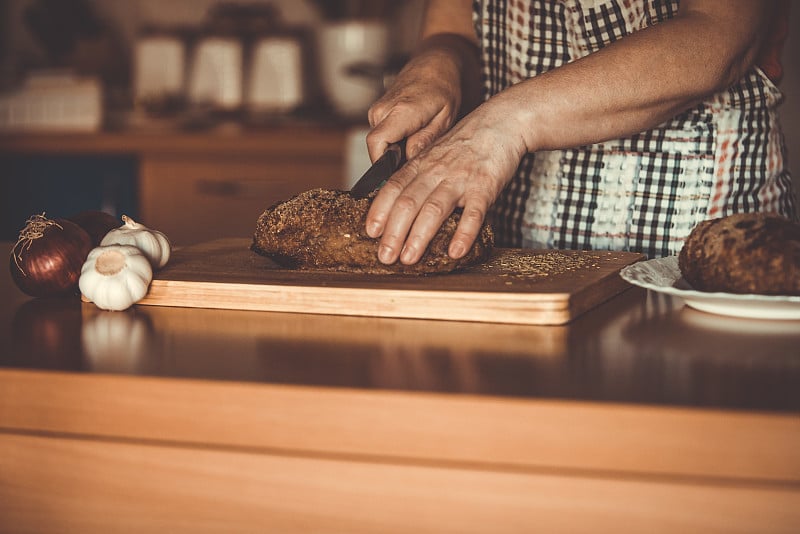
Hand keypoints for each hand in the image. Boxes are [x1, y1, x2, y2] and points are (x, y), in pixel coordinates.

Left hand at [365, 100, 527, 265]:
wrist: (500, 122)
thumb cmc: (466, 144)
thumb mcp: (433, 155)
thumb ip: (416, 177)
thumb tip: (396, 206)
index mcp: (421, 165)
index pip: (392, 188)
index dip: (379, 211)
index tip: (370, 232)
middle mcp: (436, 172)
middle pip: (408, 203)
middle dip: (393, 233)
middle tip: (386, 257)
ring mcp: (460, 179)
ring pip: (433, 209)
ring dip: (419, 236)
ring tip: (409, 259)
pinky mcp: (485, 187)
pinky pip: (473, 213)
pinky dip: (463, 234)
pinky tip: (455, 252)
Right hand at [366, 39, 466, 162]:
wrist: (434, 63)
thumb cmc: (443, 87)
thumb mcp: (445, 118)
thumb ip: (425, 141)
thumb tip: (409, 162)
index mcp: (400, 111)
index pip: (377, 143)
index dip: (384, 164)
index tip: (399, 174)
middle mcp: (382, 110)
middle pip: (377, 148)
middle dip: (394, 161)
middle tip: (417, 161)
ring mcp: (377, 110)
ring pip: (379, 144)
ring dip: (395, 151)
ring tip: (417, 143)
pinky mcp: (377, 113)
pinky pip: (381, 136)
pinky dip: (394, 142)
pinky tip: (411, 136)